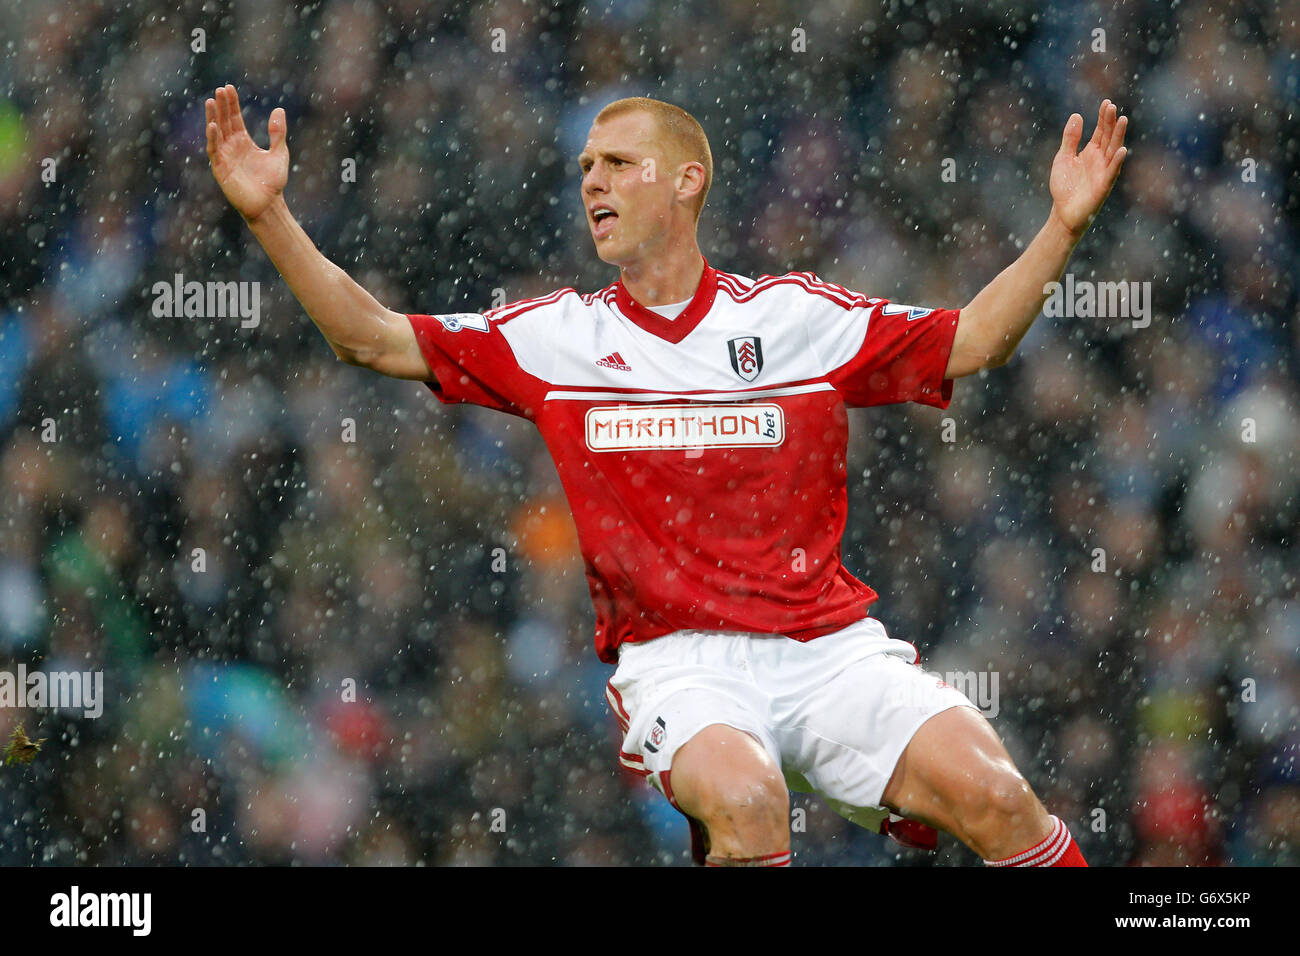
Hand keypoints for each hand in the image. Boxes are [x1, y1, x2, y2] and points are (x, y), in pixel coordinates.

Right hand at [205, 84, 288, 222]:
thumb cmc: (273, 182)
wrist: (268, 205)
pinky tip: (212, 125)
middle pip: (224, 122)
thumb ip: (277, 133)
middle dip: (221, 106)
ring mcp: (224, 157)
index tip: (229, 87)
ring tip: (210, 101)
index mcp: (243, 141)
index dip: (232, 103)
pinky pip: (214, 151)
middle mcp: (231, 147)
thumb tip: (279, 109)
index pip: (234, 118)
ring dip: (213, 118)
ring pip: (216, 133)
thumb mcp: (279, 153)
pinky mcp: (220, 169)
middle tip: (219, 89)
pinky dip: (213, 138)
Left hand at [1049, 99, 1127, 238]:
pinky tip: (1122, 150)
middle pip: (1109, 137)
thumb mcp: (1063, 158)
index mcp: (1092, 152)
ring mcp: (1104, 172)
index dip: (1104, 117)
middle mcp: (1101, 159)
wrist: (1063, 213)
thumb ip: (1070, 139)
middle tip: (1113, 107)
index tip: (1107, 102)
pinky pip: (1112, 172)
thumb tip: (1077, 115)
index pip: (1102, 130)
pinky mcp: (1103, 186)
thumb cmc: (1064, 187)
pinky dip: (1117, 161)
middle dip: (1111, 122)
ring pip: (1114, 150)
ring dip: (1118, 136)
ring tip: (1122, 120)